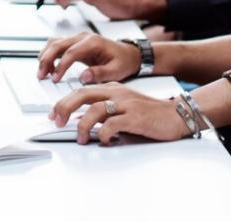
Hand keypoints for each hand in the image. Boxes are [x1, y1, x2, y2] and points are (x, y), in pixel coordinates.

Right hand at [36, 33, 140, 83]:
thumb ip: (100, 73)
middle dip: (47, 59)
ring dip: (45, 56)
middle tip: (41, 75)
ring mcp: (77, 39)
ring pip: (54, 42)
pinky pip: (57, 45)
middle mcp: (83, 37)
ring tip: (42, 72)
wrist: (128, 54)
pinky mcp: (75, 43)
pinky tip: (48, 66)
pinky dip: (49, 54)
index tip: (55, 78)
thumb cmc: (123, 61)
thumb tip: (83, 77)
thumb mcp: (116, 71)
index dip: (60, 66)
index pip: (71, 52)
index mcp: (93, 42)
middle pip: (58, 44)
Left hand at [49, 85, 189, 144]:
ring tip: (82, 139)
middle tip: (57, 122)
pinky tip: (105, 141)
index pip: (81, 91)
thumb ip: (104, 113)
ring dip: (83, 126)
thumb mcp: (122, 109)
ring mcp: (126, 104)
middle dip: (64, 108)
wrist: (176, 115)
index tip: (54, 115)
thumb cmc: (148, 114)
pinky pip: (113, 124)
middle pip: (82, 95)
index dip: (64, 102)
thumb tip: (81, 122)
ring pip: (95, 110)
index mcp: (111, 89)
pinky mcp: (135, 117)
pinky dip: (105, 135)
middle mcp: (116, 93)